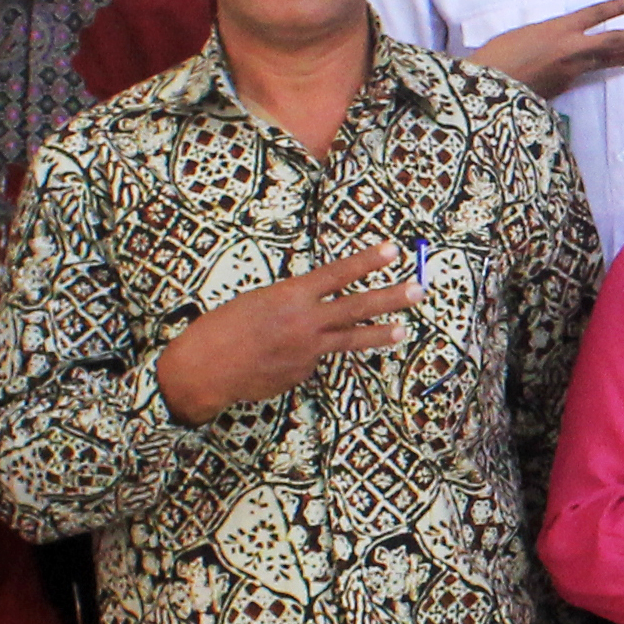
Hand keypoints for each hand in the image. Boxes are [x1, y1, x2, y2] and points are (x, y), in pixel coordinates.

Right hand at [154, 245, 414, 422]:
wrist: (204, 370)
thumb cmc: (221, 328)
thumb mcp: (257, 300)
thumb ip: (291, 302)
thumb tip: (315, 309)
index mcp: (291, 295)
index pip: (337, 273)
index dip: (367, 261)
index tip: (393, 250)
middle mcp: (305, 321)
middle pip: (358, 306)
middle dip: (391, 297)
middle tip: (419, 289)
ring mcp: (308, 351)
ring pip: (352, 339)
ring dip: (380, 333)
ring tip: (403, 330)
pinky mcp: (303, 374)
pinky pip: (313, 361)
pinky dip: (303, 356)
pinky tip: (278, 358)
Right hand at [469, 0, 623, 97]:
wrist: (488, 88)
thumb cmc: (497, 55)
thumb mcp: (523, 34)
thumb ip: (547, 35)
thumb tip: (558, 41)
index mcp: (558, 28)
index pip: (595, 13)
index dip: (618, 6)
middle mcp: (570, 49)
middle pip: (613, 40)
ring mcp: (570, 71)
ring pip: (604, 61)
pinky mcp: (564, 88)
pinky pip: (582, 76)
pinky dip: (591, 71)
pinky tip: (595, 72)